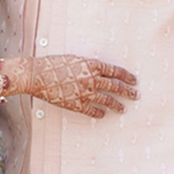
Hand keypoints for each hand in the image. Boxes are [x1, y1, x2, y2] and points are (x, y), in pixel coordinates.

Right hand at [9, 55, 137, 118]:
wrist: (37, 75)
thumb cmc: (52, 64)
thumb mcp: (74, 59)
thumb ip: (87, 66)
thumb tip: (97, 72)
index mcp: (91, 65)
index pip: (115, 71)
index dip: (126, 76)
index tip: (134, 80)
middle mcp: (91, 79)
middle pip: (115, 86)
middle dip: (128, 91)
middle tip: (136, 95)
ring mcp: (85, 92)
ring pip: (107, 100)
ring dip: (117, 105)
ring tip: (123, 109)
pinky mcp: (76, 104)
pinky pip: (92, 111)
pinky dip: (99, 113)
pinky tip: (102, 115)